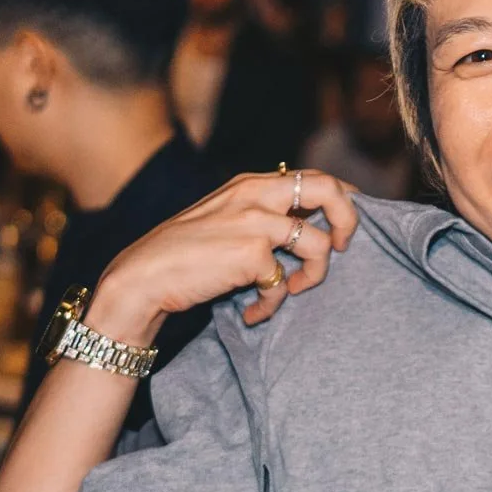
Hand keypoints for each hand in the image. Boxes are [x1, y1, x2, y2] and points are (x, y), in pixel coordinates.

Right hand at [88, 168, 358, 344]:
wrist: (143, 277)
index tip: (344, 224)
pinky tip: (252, 314)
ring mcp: (255, 223)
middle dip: (348, 220)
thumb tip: (306, 228)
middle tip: (341, 247)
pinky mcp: (251, 255)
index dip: (342, 199)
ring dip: (313, 276)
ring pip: (318, 245)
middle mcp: (256, 195)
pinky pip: (283, 284)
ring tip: (289, 291)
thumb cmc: (183, 254)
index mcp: (250, 183)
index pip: (313, 177)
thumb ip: (261, 215)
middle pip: (328, 190)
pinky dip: (271, 305)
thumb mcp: (225, 218)